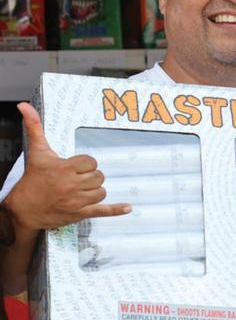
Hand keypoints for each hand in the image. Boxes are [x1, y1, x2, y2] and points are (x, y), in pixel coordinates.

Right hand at [5, 103, 131, 232]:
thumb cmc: (32, 180)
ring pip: (101, 192)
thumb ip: (34, 127)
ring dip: (95, 190)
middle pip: (98, 177)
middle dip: (91, 176)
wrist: (24, 208)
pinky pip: (103, 211)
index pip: (91, 162)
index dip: (86, 164)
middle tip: (78, 178)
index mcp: (64, 168)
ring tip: (82, 189)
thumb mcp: (36, 152)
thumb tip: (24, 106)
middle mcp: (71, 185)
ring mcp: (76, 201)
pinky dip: (116, 210)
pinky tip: (127, 207)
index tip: (77, 166)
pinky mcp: (79, 214)